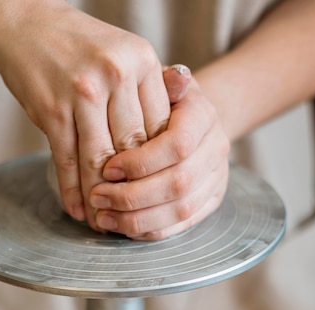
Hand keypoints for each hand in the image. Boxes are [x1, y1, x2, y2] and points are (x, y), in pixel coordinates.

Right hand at [0, 0, 170, 230]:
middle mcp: (116, 74)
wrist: (23, 21)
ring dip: (102, 197)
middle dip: (133, 189)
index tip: (156, 192)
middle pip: (133, 148)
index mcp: (142, 61)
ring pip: (101, 161)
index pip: (160, 128)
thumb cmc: (80, 46)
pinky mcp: (52, 110)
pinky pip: (68, 161)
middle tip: (133, 216)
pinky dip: (73, 190)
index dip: (157, 167)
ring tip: (105, 220)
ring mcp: (82, 93)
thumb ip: (151, 92)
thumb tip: (176, 137)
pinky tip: (78, 209)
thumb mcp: (124, 55)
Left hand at [90, 78, 229, 239]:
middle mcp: (217, 149)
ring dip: (138, 218)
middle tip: (97, 197)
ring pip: (180, 210)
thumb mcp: (157, 84)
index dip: (141, 162)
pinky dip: (150, 230)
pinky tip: (122, 226)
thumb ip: (160, 84)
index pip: (178, 145)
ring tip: (103, 216)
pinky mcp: (210, 203)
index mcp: (205, 116)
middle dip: (133, 195)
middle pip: (179, 183)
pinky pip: (181, 225)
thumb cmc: (160, 101)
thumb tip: (175, 74)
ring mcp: (217, 179)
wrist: (189, 120)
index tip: (107, 168)